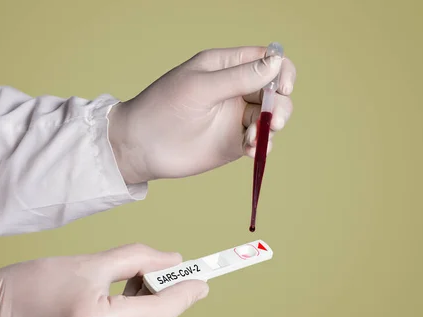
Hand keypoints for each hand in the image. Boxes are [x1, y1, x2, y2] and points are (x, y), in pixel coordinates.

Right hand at [0, 244, 208, 316]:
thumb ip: (136, 260)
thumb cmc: (29, 285)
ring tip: (128, 291)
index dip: (185, 294)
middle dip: (162, 301)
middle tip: (162, 277)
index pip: (160, 309)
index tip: (203, 282)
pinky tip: (110, 313)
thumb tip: (173, 262)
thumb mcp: (87, 263)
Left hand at [108, 45, 296, 183]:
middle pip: (275, 90)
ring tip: (254, 140)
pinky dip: (262, 146)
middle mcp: (235, 90)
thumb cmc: (163, 108)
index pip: (267, 60)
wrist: (141, 147)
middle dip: (280, 105)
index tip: (281, 88)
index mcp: (226, 66)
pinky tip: (249, 150)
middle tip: (273, 121)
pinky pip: (260, 141)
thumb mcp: (200, 88)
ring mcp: (236, 117)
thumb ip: (239, 77)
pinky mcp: (234, 142)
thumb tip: (276, 63)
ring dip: (272, 127)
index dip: (281, 71)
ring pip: (272, 117)